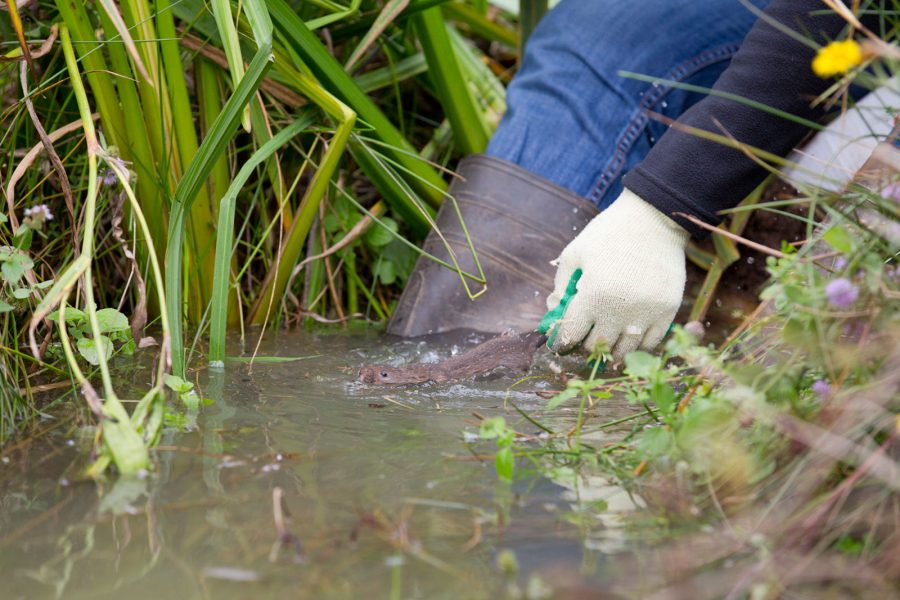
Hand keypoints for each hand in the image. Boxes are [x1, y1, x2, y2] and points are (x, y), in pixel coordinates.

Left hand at [542, 188, 688, 358]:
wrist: (654, 217)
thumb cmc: (608, 234)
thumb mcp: (575, 254)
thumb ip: (560, 286)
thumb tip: (553, 312)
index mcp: (593, 295)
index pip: (571, 335)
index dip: (561, 342)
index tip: (559, 343)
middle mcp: (620, 309)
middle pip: (596, 346)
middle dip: (585, 345)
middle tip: (583, 338)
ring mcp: (647, 312)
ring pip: (624, 351)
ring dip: (611, 350)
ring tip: (606, 342)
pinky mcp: (668, 310)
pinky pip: (651, 343)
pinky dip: (637, 344)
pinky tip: (628, 336)